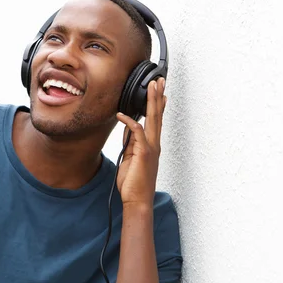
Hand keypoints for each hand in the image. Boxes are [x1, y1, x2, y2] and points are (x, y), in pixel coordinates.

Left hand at [116, 77, 166, 206]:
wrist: (137, 200)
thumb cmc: (133, 182)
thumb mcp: (130, 158)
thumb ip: (131, 143)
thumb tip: (129, 128)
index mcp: (151, 145)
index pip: (155, 121)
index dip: (158, 105)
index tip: (160, 92)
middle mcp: (154, 145)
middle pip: (157, 116)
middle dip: (158, 97)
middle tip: (159, 82)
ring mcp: (150, 148)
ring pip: (152, 120)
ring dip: (152, 102)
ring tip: (152, 87)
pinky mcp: (143, 154)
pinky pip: (137, 133)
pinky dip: (130, 122)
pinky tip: (122, 115)